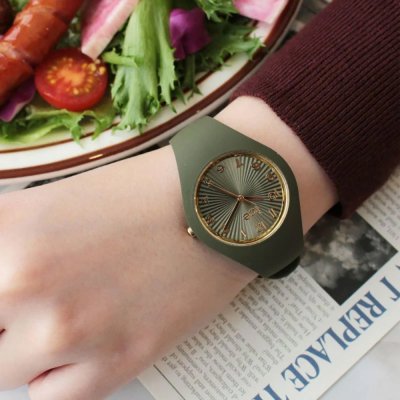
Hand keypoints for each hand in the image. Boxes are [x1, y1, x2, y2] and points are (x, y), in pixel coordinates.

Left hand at [0, 146, 255, 399]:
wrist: (213, 206)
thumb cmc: (142, 192)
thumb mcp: (57, 199)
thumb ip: (8, 235)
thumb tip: (0, 270)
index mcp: (9, 231)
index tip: (4, 289)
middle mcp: (25, 284)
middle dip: (2, 317)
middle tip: (24, 304)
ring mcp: (71, 332)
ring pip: (3, 371)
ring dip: (21, 348)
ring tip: (54, 320)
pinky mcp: (118, 362)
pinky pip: (51, 397)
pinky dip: (51, 378)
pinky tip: (71, 352)